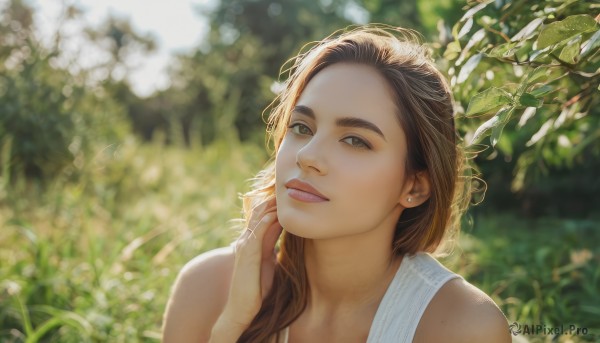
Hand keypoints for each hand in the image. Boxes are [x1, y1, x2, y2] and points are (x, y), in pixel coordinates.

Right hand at [222, 197, 282, 326]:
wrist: (242, 309)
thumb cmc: (256, 289)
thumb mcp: (268, 263)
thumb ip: (272, 246)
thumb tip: (283, 233)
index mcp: (252, 242)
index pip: (264, 216)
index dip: (276, 205)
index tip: (292, 196)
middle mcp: (246, 240)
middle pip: (260, 212)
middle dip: (274, 200)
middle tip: (291, 189)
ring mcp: (244, 245)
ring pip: (258, 218)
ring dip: (271, 206)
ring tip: (285, 195)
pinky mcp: (247, 254)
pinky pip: (256, 232)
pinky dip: (265, 221)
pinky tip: (276, 214)